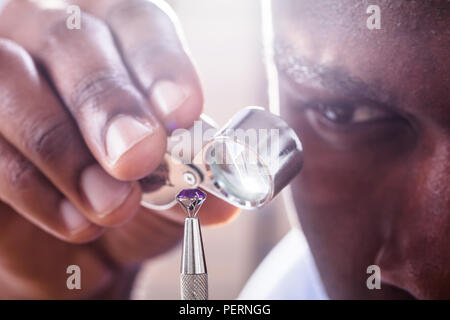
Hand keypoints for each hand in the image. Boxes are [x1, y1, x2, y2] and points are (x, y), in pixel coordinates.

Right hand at [0, 0, 237, 298]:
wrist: (69, 218)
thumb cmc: (119, 181)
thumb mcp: (165, 178)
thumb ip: (189, 178)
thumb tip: (221, 201)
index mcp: (114, 35)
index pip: (136, 23)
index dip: (161, 65)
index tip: (182, 110)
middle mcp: (52, 36)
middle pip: (71, 42)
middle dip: (107, 105)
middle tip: (136, 159)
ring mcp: (3, 70)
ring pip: (14, 81)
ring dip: (66, 151)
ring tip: (110, 204)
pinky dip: (33, 187)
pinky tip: (75, 220)